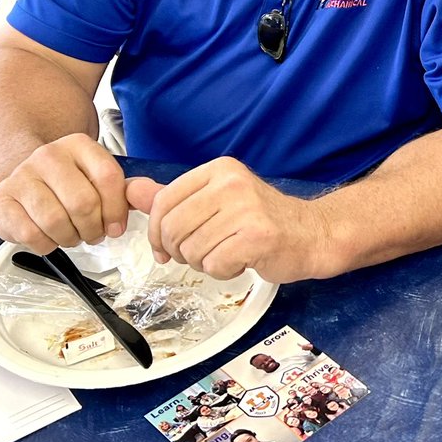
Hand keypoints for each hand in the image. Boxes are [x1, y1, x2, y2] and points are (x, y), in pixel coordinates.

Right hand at [0, 133, 129, 251]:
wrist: (20, 177)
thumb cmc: (65, 181)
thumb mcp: (94, 175)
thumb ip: (121, 188)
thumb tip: (147, 197)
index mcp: (78, 146)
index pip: (108, 177)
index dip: (117, 210)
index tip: (117, 227)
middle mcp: (48, 156)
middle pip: (83, 203)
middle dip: (93, 228)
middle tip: (93, 234)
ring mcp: (22, 177)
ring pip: (56, 221)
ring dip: (70, 238)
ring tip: (72, 235)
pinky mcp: (1, 201)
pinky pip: (31, 235)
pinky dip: (47, 244)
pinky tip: (50, 237)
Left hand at [127, 158, 322, 281]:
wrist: (312, 234)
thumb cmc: (261, 220)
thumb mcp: (216, 201)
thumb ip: (173, 197)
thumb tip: (129, 189)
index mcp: (219, 169)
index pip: (164, 201)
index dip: (158, 232)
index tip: (168, 247)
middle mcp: (232, 182)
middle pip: (173, 228)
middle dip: (181, 251)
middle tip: (205, 252)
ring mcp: (246, 207)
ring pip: (192, 250)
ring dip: (204, 263)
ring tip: (227, 253)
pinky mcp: (257, 235)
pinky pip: (214, 264)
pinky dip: (223, 271)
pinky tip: (241, 261)